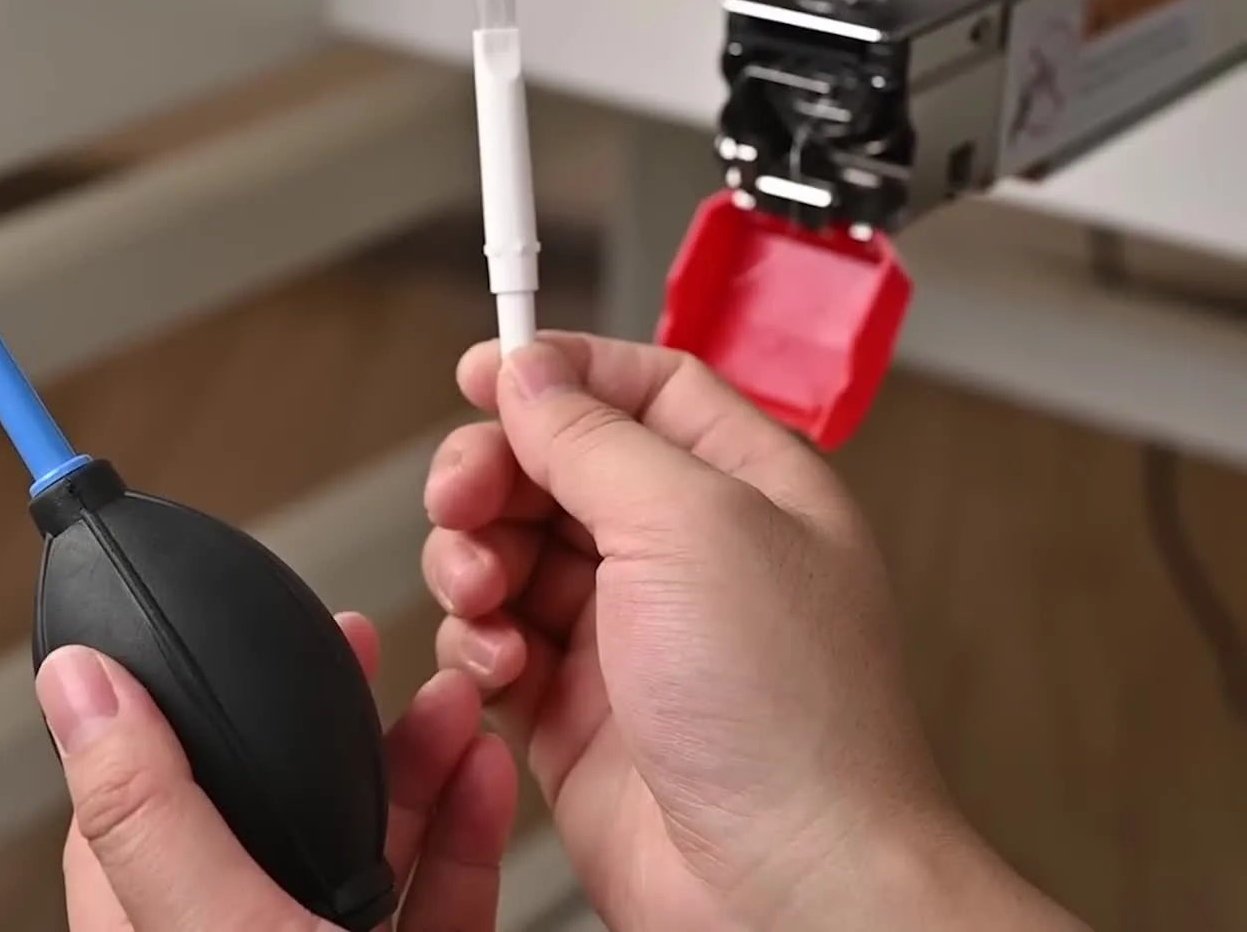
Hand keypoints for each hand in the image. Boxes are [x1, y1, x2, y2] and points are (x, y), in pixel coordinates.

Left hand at [40, 611, 517, 930]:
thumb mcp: (216, 922)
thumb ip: (150, 810)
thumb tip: (78, 686)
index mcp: (156, 928)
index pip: (132, 798)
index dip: (168, 700)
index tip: (197, 617)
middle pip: (269, 801)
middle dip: (322, 711)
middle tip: (356, 637)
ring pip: (365, 840)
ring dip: (416, 759)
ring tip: (452, 697)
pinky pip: (441, 893)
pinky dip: (470, 830)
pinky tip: (486, 774)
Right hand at [425, 333, 1084, 930]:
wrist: (781, 886)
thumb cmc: (790, 722)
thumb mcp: (690, 526)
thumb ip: (595, 436)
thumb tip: (532, 372)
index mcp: (744, 487)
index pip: (641, 387)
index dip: (559, 372)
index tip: (486, 372)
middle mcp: (687, 552)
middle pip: (555, 465)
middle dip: (493, 473)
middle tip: (462, 498)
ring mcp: (629, 631)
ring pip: (511, 550)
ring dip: (474, 560)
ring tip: (481, 594)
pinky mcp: (575, 706)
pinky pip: (495, 640)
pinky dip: (479, 644)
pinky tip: (500, 668)